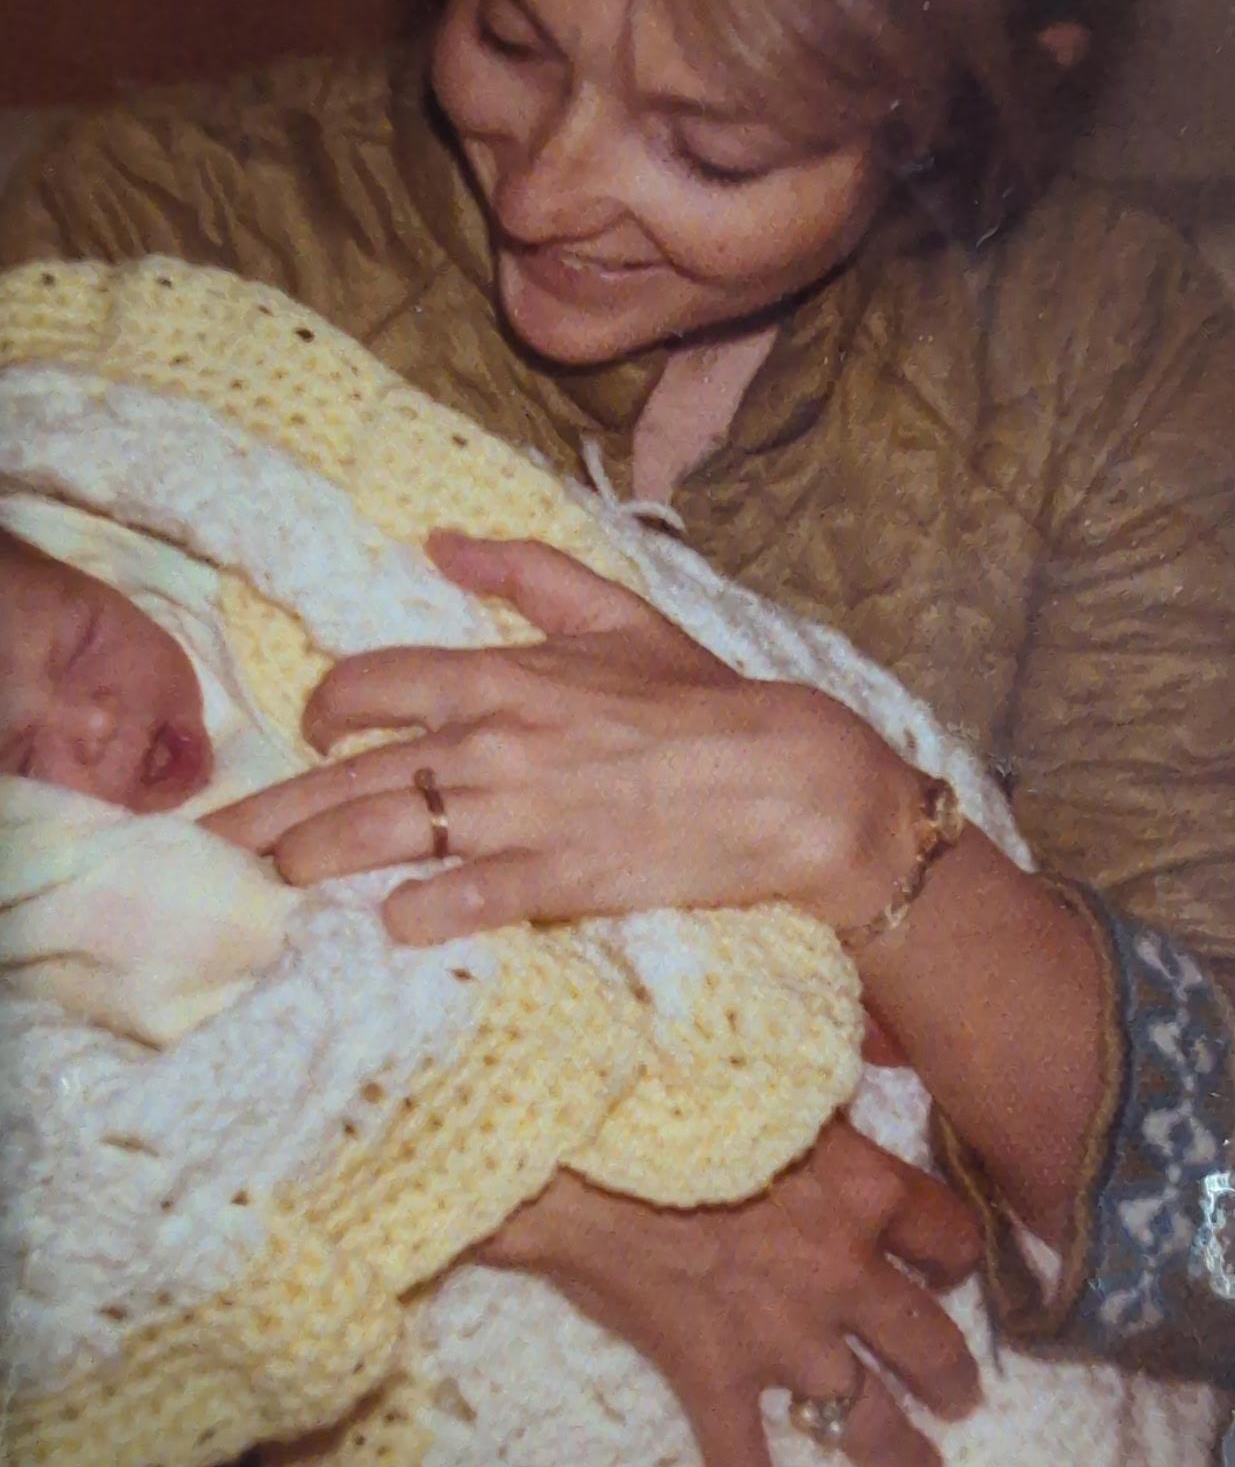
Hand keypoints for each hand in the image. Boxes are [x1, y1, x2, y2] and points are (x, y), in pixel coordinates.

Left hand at [205, 534, 914, 944]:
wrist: (785, 779)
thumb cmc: (707, 700)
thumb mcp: (619, 616)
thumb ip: (527, 573)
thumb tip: (443, 539)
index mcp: (501, 674)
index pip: (370, 685)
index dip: (322, 711)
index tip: (302, 736)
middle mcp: (491, 741)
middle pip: (348, 776)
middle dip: (272, 813)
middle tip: (218, 843)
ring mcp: (518, 813)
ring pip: (381, 837)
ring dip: (313, 862)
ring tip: (267, 886)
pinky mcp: (554, 879)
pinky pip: (458, 899)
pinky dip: (415, 914)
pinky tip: (387, 927)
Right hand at [477, 1118, 983, 1466]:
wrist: (579, 1151)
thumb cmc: (669, 1095)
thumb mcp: (773, 1079)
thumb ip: (818, 1102)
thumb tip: (832, 1079)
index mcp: (864, 1190)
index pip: (949, 1233)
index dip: (958, 1254)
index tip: (956, 1265)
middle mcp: (841, 1273)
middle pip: (926, 1338)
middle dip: (951, 1373)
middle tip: (963, 1395)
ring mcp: (780, 1336)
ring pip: (864, 1413)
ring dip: (899, 1450)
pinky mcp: (713, 1378)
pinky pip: (745, 1465)